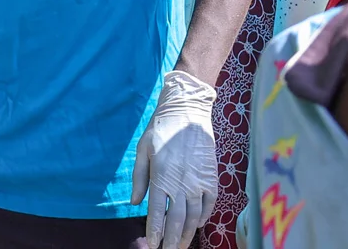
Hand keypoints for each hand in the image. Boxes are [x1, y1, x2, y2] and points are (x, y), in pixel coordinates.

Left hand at [130, 70, 218, 248]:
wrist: (188, 112)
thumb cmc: (160, 130)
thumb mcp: (142, 150)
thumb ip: (138, 178)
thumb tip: (135, 203)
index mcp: (161, 177)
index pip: (157, 213)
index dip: (155, 232)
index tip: (153, 245)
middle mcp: (181, 183)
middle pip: (177, 220)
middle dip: (172, 240)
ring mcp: (199, 182)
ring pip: (195, 216)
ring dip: (189, 233)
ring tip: (182, 245)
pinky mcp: (212, 177)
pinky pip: (210, 204)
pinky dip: (204, 217)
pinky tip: (198, 224)